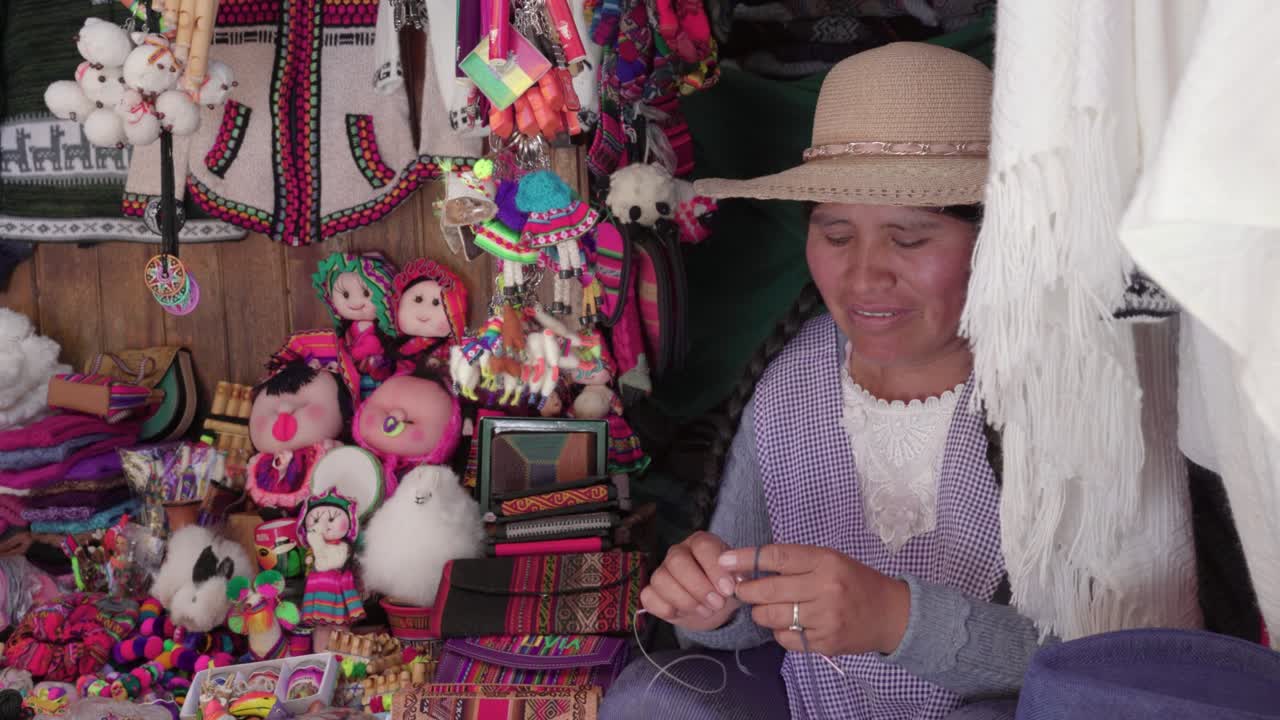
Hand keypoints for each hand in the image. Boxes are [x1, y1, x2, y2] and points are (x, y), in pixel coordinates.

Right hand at [641, 531, 741, 631]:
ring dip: (685, 600)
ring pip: (660, 579)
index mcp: (701, 542)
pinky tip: (684, 615)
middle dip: (698, 587)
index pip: (702, 546)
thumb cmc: (726, 587)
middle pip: (677, 561)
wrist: (715, 608)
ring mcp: (662, 571)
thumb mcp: (738, 580)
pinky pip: (648, 597)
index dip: (714, 568)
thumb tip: (735, 580)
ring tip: (706, 611)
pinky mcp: (651, 592)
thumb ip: (739, 576)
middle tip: (717, 604)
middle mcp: (678, 552)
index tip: (728, 590)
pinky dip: (666, 609)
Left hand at [721, 544, 910, 656]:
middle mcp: (825, 588)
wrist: (891, 615)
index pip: (777, 557)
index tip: (724, 560)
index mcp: (826, 561)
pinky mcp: (825, 643)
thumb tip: (749, 567)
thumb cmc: (855, 582)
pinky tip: (789, 624)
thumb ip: (794, 562)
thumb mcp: (830, 560)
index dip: (746, 559)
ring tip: (766, 608)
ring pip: (772, 617)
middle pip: (768, 591)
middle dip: (746, 591)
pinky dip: (780, 632)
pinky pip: (785, 638)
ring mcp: (825, 618)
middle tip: (740, 590)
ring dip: (761, 613)